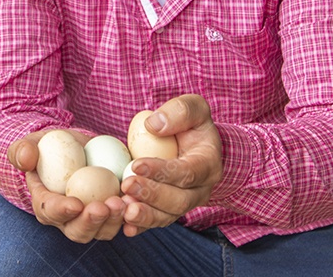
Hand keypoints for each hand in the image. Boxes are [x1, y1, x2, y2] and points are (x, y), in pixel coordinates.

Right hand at [8, 130, 126, 242]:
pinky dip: (131, 215)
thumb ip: (23, 150)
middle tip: (104, 206)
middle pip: (78, 230)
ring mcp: (92, 217)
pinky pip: (123, 220)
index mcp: (45, 203)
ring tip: (124, 203)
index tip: (75, 203)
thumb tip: (26, 159)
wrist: (72, 147)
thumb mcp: (32, 143)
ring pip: (103, 230)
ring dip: (114, 221)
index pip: (50, 212)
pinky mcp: (112, 211)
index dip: (62, 211)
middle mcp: (68, 218)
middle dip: (92, 222)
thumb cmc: (48, 147)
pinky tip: (138, 203)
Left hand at [119, 94, 222, 236]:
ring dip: (145, 215)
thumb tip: (153, 125)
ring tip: (124, 209)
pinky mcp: (170, 211)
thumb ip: (179, 111)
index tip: (136, 165)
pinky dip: (141, 226)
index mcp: (208, 164)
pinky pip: (157, 222)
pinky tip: (124, 225)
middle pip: (179, 200)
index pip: (188, 172)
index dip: (163, 171)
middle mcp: (201, 189)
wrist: (195, 144)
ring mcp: (186, 203)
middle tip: (126, 186)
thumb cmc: (192, 123)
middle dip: (152, 195)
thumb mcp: (193, 107)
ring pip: (168, 216)